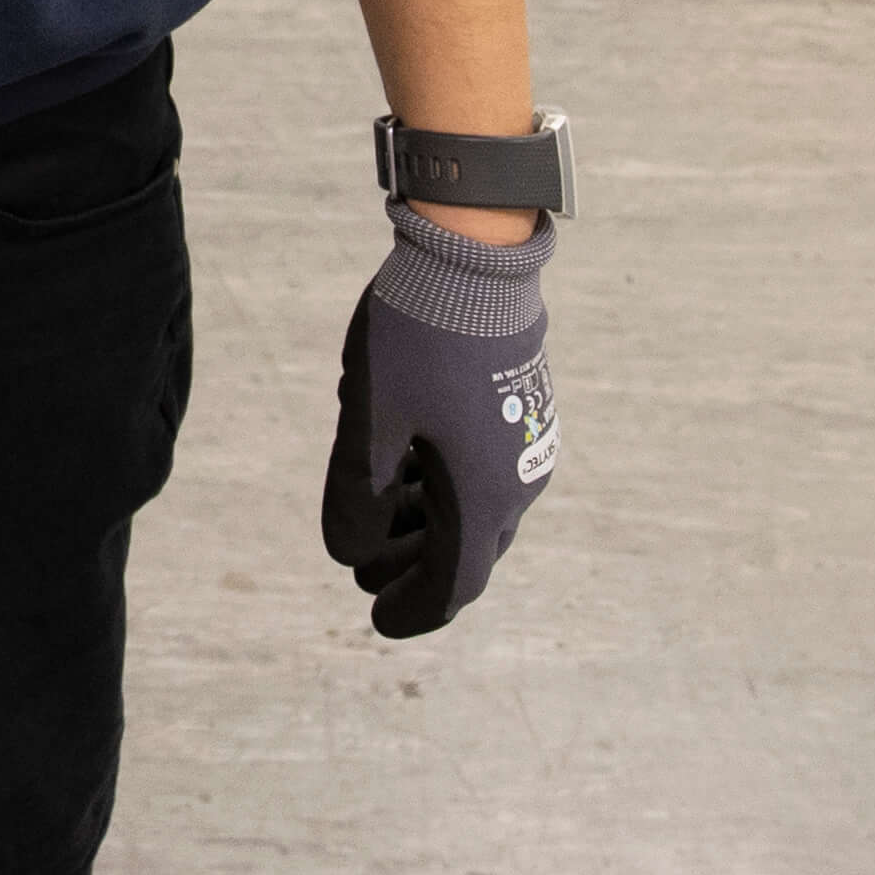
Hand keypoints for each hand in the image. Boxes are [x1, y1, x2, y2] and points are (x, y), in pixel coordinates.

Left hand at [321, 206, 551, 638]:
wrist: (473, 254)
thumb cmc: (417, 337)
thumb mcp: (369, 419)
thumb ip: (357, 495)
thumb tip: (349, 554)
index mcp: (484, 495)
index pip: (453, 585)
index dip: (412, 610)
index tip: (376, 620)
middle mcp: (517, 479)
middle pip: (467, 552)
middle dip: (412, 569)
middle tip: (362, 573)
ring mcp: (525, 444)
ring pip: (476, 509)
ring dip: (426, 526)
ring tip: (375, 520)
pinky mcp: (520, 410)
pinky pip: (483, 471)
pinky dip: (443, 488)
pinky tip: (403, 468)